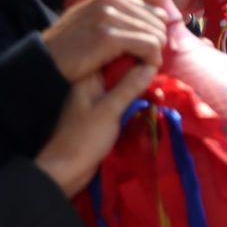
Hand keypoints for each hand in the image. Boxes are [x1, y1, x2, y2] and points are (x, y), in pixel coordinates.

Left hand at [34, 64, 157, 195]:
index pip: (114, 57)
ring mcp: (98, 102)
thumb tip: (150, 65)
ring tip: (158, 98)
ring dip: (142, 92)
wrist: (66, 170)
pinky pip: (124, 103)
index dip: (136, 56)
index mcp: (89, 80)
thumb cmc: (84, 138)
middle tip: (160, 82)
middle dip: (143, 75)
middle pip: (122, 72)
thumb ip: (129, 86)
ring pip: (125, 88)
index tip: (156, 60)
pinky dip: (137, 104)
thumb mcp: (110, 110)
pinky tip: (150, 108)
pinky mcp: (104, 116)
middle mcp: (93, 87)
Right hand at [41, 0, 166, 79]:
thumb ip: (126, 6)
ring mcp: (107, 16)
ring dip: (154, 53)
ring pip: (157, 34)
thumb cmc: (73, 44)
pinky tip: (143, 66)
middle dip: (157, 41)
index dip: (154, 28)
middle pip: (159, 20)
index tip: (144, 44)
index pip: (156, 5)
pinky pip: (149, 46)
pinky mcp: (107, 36)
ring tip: (142, 63)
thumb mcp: (97, 16)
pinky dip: (151, 59)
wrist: (45, 61)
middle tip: (144, 57)